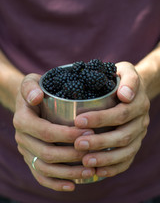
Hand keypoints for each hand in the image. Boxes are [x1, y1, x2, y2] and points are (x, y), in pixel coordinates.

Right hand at [13, 74, 94, 190]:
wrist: (27, 102)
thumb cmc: (35, 90)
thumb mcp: (30, 81)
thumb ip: (31, 87)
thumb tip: (37, 97)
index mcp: (23, 120)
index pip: (46, 132)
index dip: (67, 135)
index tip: (89, 133)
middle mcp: (22, 138)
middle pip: (46, 153)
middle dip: (72, 155)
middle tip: (93, 152)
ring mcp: (26, 150)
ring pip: (45, 168)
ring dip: (68, 173)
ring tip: (90, 171)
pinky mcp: (31, 158)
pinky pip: (40, 175)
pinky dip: (55, 183)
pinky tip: (73, 185)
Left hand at [74, 62, 149, 177]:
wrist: (134, 90)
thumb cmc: (122, 79)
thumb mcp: (126, 70)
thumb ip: (128, 79)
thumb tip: (125, 95)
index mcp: (138, 103)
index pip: (120, 113)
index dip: (100, 119)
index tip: (78, 121)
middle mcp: (141, 121)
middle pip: (123, 135)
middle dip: (100, 142)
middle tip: (77, 144)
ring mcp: (139, 134)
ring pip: (126, 151)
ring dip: (105, 158)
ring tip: (85, 161)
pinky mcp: (135, 144)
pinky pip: (128, 160)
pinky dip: (113, 168)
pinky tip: (97, 171)